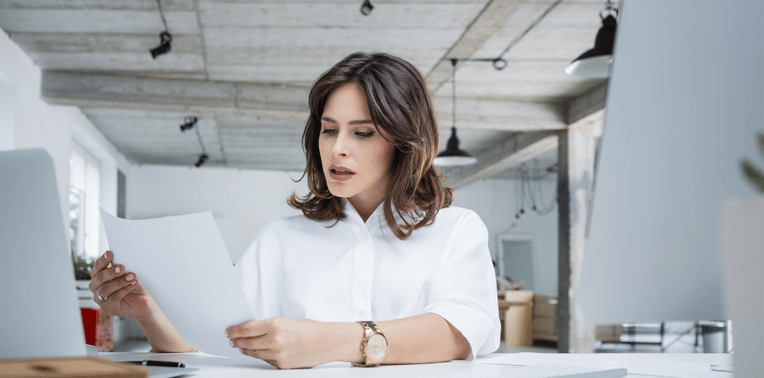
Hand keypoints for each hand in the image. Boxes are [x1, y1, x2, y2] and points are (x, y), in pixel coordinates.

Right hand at [89, 250, 150, 318]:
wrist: (142, 299)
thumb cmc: (133, 283)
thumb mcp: (128, 273)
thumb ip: (122, 267)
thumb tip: (122, 259)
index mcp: (99, 275)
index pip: (97, 267)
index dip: (103, 260)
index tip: (110, 253)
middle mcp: (96, 287)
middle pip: (98, 278)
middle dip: (110, 272)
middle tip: (122, 267)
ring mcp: (100, 298)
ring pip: (104, 289)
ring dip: (119, 282)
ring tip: (132, 277)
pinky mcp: (108, 307)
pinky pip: (113, 298)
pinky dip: (124, 290)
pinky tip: (133, 284)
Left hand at [225, 318, 340, 368]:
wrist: (327, 342)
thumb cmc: (311, 329)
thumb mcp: (287, 321)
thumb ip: (269, 326)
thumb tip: (253, 331)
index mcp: (275, 324)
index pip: (246, 329)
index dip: (234, 330)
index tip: (229, 331)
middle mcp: (274, 340)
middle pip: (246, 342)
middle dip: (237, 341)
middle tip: (232, 339)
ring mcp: (277, 354)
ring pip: (254, 353)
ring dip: (246, 349)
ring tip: (242, 346)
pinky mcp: (281, 365)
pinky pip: (265, 360)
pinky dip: (260, 355)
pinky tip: (258, 352)